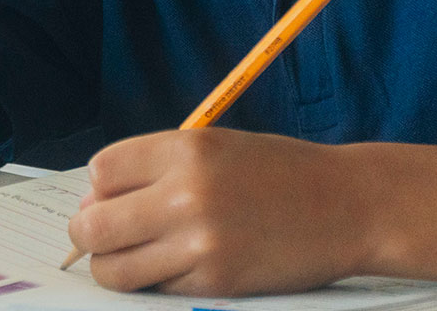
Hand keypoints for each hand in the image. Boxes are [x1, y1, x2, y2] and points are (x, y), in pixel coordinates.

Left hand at [69, 128, 365, 295]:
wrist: (347, 206)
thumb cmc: (281, 172)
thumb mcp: (218, 147)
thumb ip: (158, 167)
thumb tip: (94, 204)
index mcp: (187, 149)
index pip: (101, 171)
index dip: (100, 187)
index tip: (113, 196)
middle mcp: (187, 195)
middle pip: (94, 225)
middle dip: (89, 233)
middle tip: (103, 235)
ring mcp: (199, 245)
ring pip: (114, 269)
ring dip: (115, 265)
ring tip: (137, 254)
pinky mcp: (213, 283)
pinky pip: (155, 289)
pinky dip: (157, 281)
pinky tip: (182, 264)